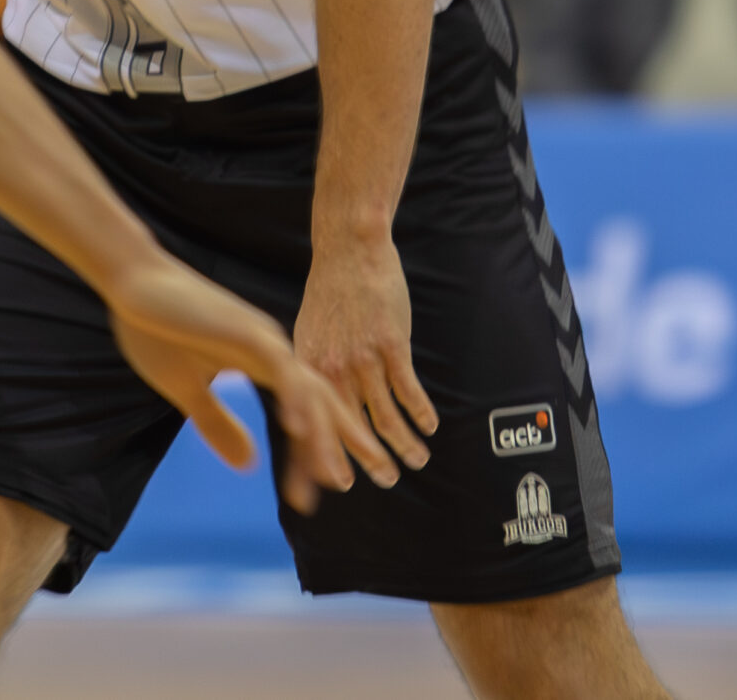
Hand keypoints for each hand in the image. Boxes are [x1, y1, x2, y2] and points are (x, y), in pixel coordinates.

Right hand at [104, 255, 390, 512]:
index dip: (311, 452)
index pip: (301, 412)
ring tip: (340, 474)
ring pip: (309, 392)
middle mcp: (272, 351)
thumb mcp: (186, 390)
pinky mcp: (247, 331)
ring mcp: (263, 339)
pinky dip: (293, 400)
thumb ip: (217, 423)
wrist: (131, 282)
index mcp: (260, 362)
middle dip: (346, 443)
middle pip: (322, 403)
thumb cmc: (155, 328)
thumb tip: (250, 464)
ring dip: (326, 434)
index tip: (313, 495)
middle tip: (378, 477)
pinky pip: (281, 370)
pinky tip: (298, 429)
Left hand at [295, 234, 436, 474]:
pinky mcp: (390, 345)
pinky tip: (430, 427)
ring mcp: (362, 358)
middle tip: (386, 480)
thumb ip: (313, 369)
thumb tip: (317, 403)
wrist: (348, 250)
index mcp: (307, 368)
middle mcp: (331, 369)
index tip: (338, 485)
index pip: (313, 424)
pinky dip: (421, 414)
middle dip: (370, 461)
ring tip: (417, 460)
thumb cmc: (329, 292)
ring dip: (404, 443)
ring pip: (385, 416)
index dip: (324, 458)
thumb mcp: (306, 332)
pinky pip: (409, 391)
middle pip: (351, 429)